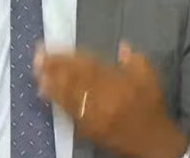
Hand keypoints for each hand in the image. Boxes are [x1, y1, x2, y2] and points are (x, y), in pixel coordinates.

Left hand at [33, 43, 187, 157]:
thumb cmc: (150, 106)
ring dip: (51, 84)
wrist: (153, 142)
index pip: (86, 66)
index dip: (67, 57)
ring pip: (68, 96)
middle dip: (54, 68)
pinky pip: (70, 112)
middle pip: (73, 79)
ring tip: (37, 73)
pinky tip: (45, 94)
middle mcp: (102, 98)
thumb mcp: (149, 78)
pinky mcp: (88, 128)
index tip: (52, 48)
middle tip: (37, 58)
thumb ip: (135, 60)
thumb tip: (123, 46)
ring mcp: (94, 115)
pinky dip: (57, 101)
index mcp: (117, 83)